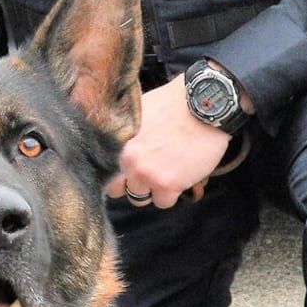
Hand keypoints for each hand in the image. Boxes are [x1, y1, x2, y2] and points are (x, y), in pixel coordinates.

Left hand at [104, 75, 234, 210]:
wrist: (204, 106)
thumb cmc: (173, 103)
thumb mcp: (138, 112)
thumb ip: (125, 135)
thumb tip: (121, 148)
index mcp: (115, 141)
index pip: (103, 170)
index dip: (117, 171)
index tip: (128, 169)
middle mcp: (126, 160)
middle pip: (117, 189)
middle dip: (130, 183)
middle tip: (148, 173)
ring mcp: (145, 174)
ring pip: (139, 199)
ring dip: (151, 190)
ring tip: (166, 173)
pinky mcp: (166, 184)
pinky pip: (163, 202)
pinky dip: (171, 193)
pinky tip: (180, 177)